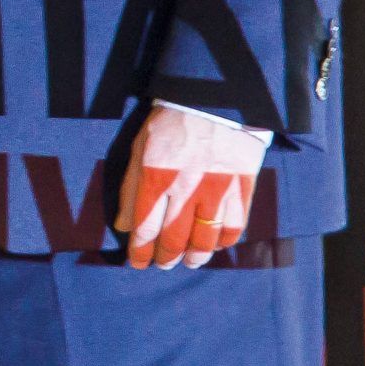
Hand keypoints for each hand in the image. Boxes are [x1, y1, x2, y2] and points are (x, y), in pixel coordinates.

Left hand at [114, 103, 269, 268]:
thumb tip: (123, 224)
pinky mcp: (241, 191)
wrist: (216, 101)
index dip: (140, 250)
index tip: (137, 262)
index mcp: (156, 177)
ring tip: (187, 261)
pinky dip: (223, 243)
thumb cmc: (172, 122)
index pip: (145, 228)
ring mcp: (217, 192)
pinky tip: (215, 245)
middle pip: (174, 239)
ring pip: (205, 241)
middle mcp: (186, 190)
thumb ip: (130, 187)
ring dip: (194, 256)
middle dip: (165, 257)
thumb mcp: (140, 147)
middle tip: (161, 264)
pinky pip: (233, 229)